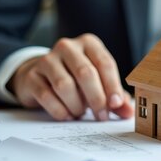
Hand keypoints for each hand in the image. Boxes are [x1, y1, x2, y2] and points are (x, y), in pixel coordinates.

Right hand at [8, 34, 133, 120]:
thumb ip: (114, 96)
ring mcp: (47, 59)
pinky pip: (47, 96)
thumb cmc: (76, 78)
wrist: (40, 74)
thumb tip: (128, 112)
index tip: (116, 104)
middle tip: (102, 116)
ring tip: (81, 112)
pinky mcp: (32, 75)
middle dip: (97, 99)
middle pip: (86, 74)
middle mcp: (68, 47)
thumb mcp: (98, 81)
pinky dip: (60, 110)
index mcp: (89, 43)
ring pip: (65, 86)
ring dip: (77, 105)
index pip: (105, 63)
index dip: (113, 86)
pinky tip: (67, 114)